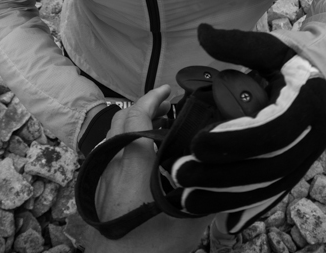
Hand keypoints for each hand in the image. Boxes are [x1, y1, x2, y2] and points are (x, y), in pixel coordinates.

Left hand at [83, 85, 211, 252]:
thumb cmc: (151, 245)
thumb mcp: (189, 218)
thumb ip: (206, 192)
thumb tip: (225, 176)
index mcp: (133, 160)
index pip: (137, 113)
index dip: (152, 97)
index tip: (168, 89)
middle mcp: (114, 162)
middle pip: (122, 120)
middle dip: (144, 107)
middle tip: (166, 106)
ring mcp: (104, 176)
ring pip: (114, 137)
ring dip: (135, 126)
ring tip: (158, 128)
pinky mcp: (100, 191)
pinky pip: (111, 154)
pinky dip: (127, 144)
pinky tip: (144, 158)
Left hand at [171, 24, 325, 233]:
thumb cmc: (293, 60)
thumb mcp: (269, 45)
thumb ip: (236, 42)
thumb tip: (202, 32)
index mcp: (304, 105)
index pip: (268, 131)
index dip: (233, 141)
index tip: (196, 144)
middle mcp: (310, 138)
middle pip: (264, 168)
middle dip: (220, 175)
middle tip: (180, 174)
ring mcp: (305, 159)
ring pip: (266, 188)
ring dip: (226, 198)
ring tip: (186, 199)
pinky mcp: (296, 171)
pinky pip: (271, 194)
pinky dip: (246, 208)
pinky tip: (218, 218)